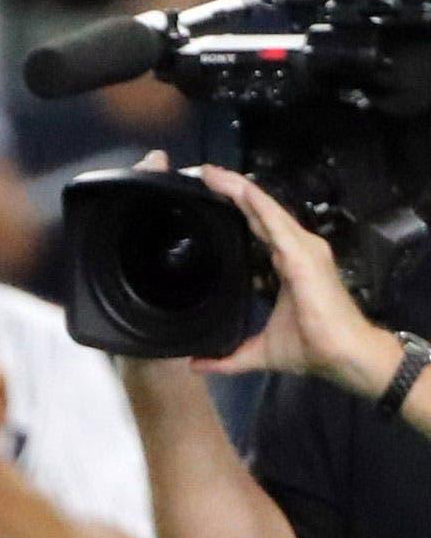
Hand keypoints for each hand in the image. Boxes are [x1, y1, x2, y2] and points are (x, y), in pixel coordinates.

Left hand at [190, 164, 396, 393]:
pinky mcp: (303, 255)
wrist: (343, 357)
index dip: (236, 210)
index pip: (257, 229)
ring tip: (211, 173)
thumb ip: (226, 357)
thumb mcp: (258, 352)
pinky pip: (275, 222)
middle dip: (232, 191)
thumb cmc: (311, 349)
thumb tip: (194, 365)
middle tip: (203, 173)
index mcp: (286, 265)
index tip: (208, 194)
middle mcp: (296, 250)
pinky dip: (257, 204)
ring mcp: (302, 249)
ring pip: (265, 211)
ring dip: (239, 190)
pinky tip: (238, 188)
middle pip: (258, 213)